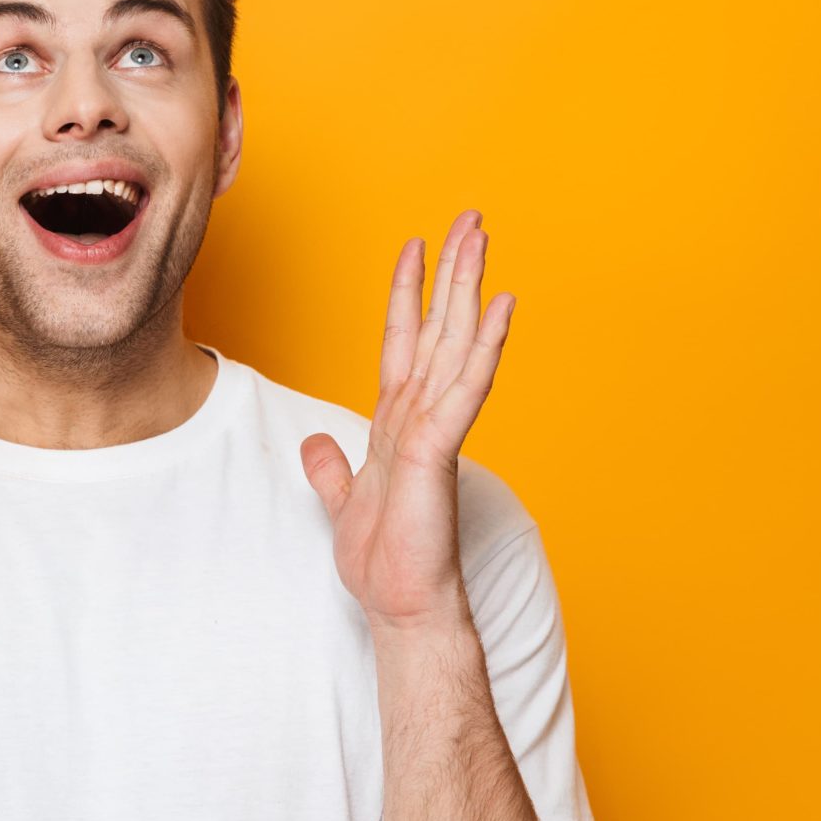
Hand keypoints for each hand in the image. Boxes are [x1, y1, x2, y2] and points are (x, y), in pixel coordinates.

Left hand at [301, 211, 512, 630]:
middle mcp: (420, 415)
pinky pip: (464, 388)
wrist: (401, 605)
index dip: (406, 293)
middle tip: (470, 216)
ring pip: (456, 343)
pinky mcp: (440, 450)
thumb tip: (318, 440)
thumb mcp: (343, 500)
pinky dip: (483, 347)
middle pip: (438, 327)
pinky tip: (501, 307)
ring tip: (482, 237)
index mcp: (397, 421)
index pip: (403, 341)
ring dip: (468, 288)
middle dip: (452, 271)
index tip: (413, 245)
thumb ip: (332, 466)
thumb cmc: (385, 560)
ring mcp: (435, 429)